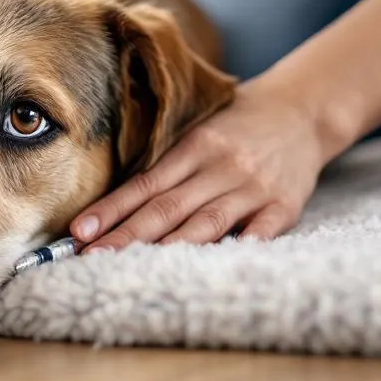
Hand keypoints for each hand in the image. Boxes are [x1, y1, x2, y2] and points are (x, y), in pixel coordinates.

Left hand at [70, 80, 328, 249]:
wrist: (301, 111)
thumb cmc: (236, 126)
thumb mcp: (198, 131)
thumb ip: (167, 163)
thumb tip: (115, 202)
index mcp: (194, 147)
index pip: (144, 184)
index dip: (111, 209)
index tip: (79, 232)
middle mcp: (221, 167)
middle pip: (167, 208)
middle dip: (126, 236)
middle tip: (91, 257)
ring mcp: (254, 187)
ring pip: (206, 224)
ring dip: (167, 249)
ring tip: (133, 269)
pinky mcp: (285, 205)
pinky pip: (260, 231)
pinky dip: (237, 248)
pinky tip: (210, 268)